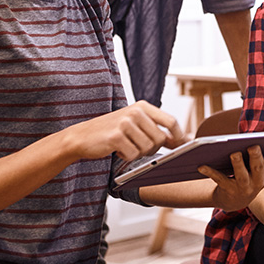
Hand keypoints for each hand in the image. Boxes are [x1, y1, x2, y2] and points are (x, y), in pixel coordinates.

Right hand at [62, 101, 185, 162]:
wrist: (82, 136)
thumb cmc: (111, 132)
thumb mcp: (135, 124)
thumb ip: (155, 129)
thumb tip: (181, 140)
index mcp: (143, 106)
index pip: (171, 121)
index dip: (178, 136)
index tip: (181, 146)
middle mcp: (136, 112)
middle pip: (160, 138)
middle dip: (152, 149)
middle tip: (138, 148)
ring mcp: (125, 123)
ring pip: (147, 149)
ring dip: (138, 153)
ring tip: (125, 146)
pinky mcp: (116, 137)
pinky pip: (133, 155)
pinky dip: (126, 157)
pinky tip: (117, 150)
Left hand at [199, 138, 263, 211]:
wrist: (232, 201)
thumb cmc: (247, 177)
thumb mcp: (260, 169)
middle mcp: (258, 181)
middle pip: (258, 167)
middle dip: (256, 157)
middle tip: (254, 146)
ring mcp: (243, 187)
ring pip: (241, 174)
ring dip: (237, 163)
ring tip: (233, 153)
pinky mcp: (228, 190)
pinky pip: (219, 179)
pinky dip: (210, 171)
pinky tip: (201, 165)